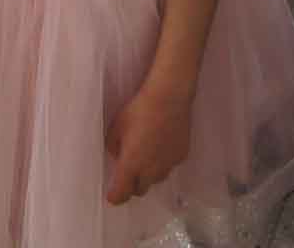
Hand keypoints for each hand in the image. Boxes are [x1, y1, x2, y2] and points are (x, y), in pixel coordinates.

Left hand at [101, 64, 195, 206]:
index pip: (121, 193)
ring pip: (156, 179)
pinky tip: (161, 146)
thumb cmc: (138, 110)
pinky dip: (163, 161)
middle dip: (132, 186)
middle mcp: (150, 170)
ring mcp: (168, 164)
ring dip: (148, 175)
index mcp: (131, 165)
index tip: (112, 194)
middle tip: (128, 174)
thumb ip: (114, 147)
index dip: (115, 196)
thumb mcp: (116, 127)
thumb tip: (119, 155)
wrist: (168, 98)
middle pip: (140, 190)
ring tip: (146, 157)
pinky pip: (169, 165)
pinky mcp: (181, 155)